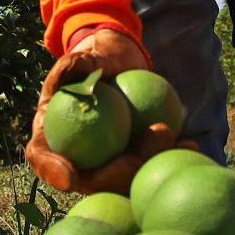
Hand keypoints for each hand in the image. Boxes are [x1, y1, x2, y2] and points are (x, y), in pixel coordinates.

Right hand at [25, 27, 187, 193]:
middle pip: (89, 179)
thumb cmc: (95, 58)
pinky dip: (170, 155)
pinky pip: (150, 163)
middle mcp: (76, 157)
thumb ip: (76, 63)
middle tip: (134, 159)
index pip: (43, 159)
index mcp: (51, 136)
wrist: (121, 65)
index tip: (70, 177)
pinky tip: (191, 142)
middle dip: (113, 176)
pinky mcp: (134, 159)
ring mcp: (107, 163)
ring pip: (125, 176)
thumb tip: (70, 68)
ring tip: (172, 140)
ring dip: (149, 165)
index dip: (53, 172)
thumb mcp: (85, 56)